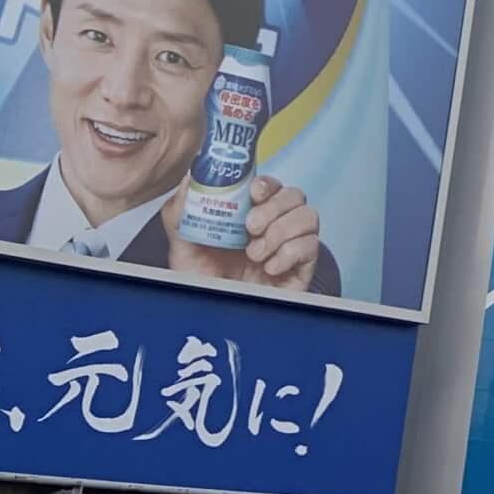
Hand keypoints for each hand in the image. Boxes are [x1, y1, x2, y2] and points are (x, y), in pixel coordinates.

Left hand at [163, 176, 322, 292]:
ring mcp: (291, 245)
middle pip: (295, 195)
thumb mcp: (182, 244)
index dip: (267, 183)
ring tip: (255, 253)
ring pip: (309, 216)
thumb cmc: (200, 281)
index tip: (254, 192)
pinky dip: (291, 252)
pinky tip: (269, 267)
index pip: (270, 186)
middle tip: (250, 228)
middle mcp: (274, 226)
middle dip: (274, 208)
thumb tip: (189, 177)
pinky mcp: (303, 267)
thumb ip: (181, 211)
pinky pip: (312, 246)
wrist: (211, 315)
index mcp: (248, 214)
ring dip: (282, 231)